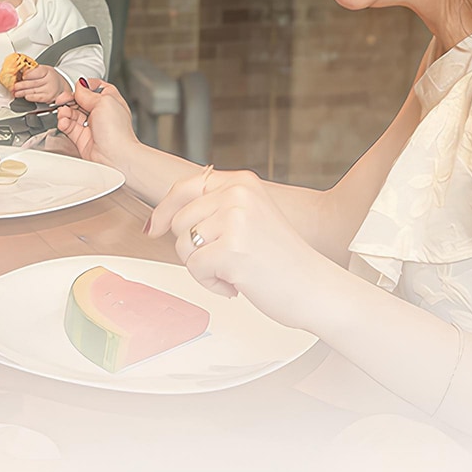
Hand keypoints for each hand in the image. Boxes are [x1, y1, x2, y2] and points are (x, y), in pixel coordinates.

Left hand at [11, 64, 68, 102]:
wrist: (59, 85)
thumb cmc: (48, 77)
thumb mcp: (43, 69)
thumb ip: (32, 70)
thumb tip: (20, 71)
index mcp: (47, 71)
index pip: (38, 72)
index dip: (29, 74)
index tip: (22, 76)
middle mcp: (50, 80)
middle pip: (35, 83)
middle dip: (23, 85)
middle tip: (15, 86)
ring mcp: (49, 90)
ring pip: (34, 91)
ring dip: (24, 92)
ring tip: (16, 93)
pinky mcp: (48, 97)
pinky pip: (38, 98)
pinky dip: (31, 97)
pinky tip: (26, 97)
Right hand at [54, 77, 135, 166]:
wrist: (114, 156)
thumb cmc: (117, 131)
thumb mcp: (104, 102)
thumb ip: (88, 93)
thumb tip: (79, 87)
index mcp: (110, 102)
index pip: (97, 89)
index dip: (87, 86)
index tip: (79, 86)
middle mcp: (101, 113)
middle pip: (81, 100)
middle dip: (71, 99)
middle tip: (64, 99)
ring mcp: (91, 125)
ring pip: (72, 113)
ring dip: (65, 111)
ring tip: (64, 113)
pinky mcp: (81, 137)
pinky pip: (69, 126)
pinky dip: (64, 123)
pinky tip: (64, 122)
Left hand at [145, 167, 345, 329]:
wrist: (316, 289)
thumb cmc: (283, 260)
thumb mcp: (250, 218)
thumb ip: (215, 208)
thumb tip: (166, 216)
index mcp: (242, 182)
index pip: (185, 186)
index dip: (165, 209)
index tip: (155, 227)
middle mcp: (238, 195)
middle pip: (179, 220)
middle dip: (192, 248)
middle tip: (222, 260)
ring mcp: (236, 220)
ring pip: (183, 245)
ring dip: (202, 267)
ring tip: (233, 271)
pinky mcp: (232, 250)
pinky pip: (194, 269)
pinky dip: (211, 283)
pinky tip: (237, 283)